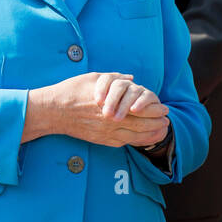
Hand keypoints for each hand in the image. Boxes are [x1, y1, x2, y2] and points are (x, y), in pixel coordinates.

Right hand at [25, 72, 168, 147]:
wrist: (53, 111)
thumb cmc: (72, 91)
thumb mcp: (94, 78)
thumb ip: (115, 78)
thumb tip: (131, 79)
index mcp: (112, 103)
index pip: (140, 108)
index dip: (154, 109)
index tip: (164, 108)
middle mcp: (111, 120)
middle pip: (141, 124)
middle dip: (157, 123)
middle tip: (167, 120)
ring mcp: (106, 132)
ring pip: (135, 136)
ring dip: (151, 134)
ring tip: (162, 130)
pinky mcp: (101, 140)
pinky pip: (124, 143)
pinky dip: (138, 141)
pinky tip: (145, 139)